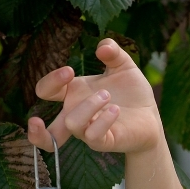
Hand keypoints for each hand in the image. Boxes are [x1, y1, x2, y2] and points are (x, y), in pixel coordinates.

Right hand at [27, 38, 162, 154]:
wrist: (152, 118)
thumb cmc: (133, 94)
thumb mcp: (124, 67)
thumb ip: (114, 52)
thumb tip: (103, 46)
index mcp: (74, 94)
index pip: (46, 90)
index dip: (51, 80)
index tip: (70, 71)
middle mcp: (76, 114)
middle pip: (43, 129)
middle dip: (38, 120)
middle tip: (60, 103)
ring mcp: (88, 130)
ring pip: (72, 124)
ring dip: (88, 107)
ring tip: (107, 96)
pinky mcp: (104, 141)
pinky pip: (93, 136)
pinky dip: (102, 121)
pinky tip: (116, 110)